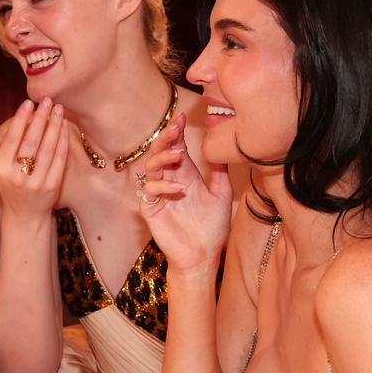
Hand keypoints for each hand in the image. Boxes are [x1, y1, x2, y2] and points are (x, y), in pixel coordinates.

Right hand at [0, 98, 70, 221]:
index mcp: (1, 169)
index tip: (28, 102)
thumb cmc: (11, 183)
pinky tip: (64, 127)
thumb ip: (2, 143)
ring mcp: (36, 183)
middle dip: (40, 118)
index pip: (11, 139)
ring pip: (47, 149)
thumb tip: (17, 116)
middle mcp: (17, 177)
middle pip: (31, 142)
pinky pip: (59, 159)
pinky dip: (62, 141)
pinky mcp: (52, 187)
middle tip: (48, 101)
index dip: (20, 119)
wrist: (24, 215)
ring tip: (58, 110)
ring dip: (54, 126)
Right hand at [139, 115, 232, 271]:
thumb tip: (222, 144)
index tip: (182, 117)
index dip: (176, 131)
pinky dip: (161, 185)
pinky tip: (178, 189)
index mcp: (185, 173)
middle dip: (166, 137)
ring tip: (179, 155)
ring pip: (151, 167)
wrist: (204, 255)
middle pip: (160, 151)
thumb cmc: (212, 227)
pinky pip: (149, 191)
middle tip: (175, 128)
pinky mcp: (151, 209)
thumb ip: (219, 171)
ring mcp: (158, 194)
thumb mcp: (221, 194)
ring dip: (163, 157)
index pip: (176, 146)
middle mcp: (169, 179)